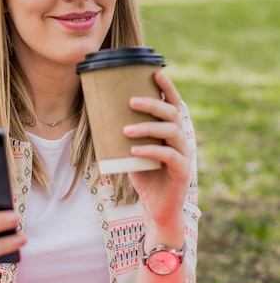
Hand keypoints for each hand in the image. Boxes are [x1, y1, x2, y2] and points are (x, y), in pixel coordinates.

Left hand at [123, 71, 191, 236]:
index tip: (155, 73)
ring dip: (147, 127)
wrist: (157, 208)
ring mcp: (184, 154)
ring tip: (125, 130)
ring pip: (171, 132)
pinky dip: (150, 151)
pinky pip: (168, 156)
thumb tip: (99, 115)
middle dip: (151, 104)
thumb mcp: (132, 152)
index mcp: (170, 131)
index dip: (167, 88)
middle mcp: (180, 139)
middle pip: (171, 113)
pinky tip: (134, 150)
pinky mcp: (182, 171)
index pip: (173, 104)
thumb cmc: (144, 177)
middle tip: (130, 101)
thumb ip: (126, 135)